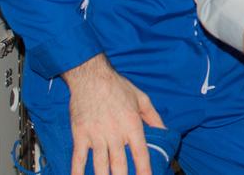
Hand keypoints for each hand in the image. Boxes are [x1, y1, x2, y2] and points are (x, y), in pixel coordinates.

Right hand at [63, 55, 164, 174]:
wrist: (91, 77)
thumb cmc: (118, 87)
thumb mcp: (142, 98)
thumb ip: (154, 116)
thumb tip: (165, 130)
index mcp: (132, 124)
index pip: (140, 153)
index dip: (144, 170)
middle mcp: (115, 133)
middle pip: (120, 164)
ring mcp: (96, 135)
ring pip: (100, 165)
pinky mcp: (80, 135)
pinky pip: (79, 157)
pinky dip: (78, 171)